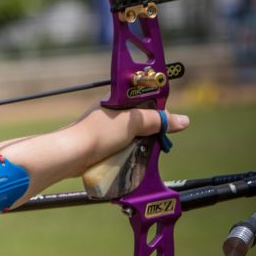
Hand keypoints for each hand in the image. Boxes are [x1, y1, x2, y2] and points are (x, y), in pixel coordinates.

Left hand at [71, 103, 189, 174]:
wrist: (72, 155)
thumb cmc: (100, 133)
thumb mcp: (133, 122)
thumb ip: (157, 120)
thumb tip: (183, 121)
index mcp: (117, 99)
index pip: (145, 98)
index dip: (158, 108)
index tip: (168, 121)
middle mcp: (111, 111)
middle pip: (141, 118)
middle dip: (152, 129)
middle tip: (160, 139)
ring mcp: (106, 129)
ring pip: (133, 134)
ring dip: (142, 142)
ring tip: (149, 150)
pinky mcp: (103, 144)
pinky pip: (124, 146)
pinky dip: (131, 151)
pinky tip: (136, 157)